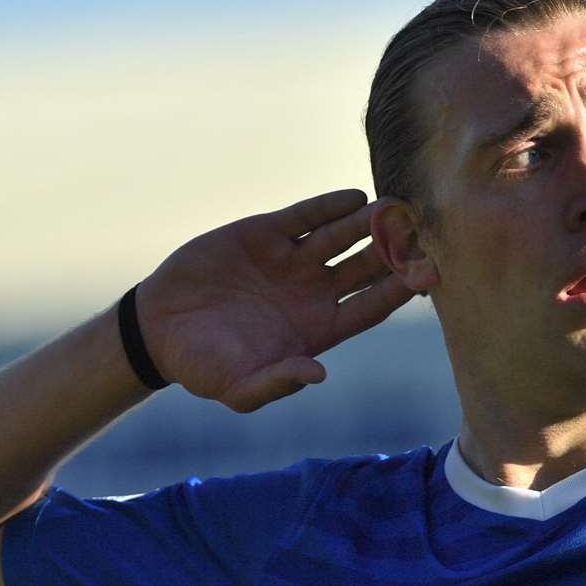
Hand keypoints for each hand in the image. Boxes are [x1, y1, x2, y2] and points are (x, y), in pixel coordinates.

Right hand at [135, 189, 414, 411]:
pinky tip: (354, 197)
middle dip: (393, 251)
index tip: (426, 277)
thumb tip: (317, 375)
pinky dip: (329, 207)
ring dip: (368, 223)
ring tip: (393, 208)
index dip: (399, 291)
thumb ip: (277, 383)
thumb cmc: (203, 366)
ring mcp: (292, 260)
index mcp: (319, 329)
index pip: (372, 307)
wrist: (158, 329)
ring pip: (342, 237)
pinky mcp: (265, 234)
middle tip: (418, 235)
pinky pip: (305, 217)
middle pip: (367, 268)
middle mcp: (314, 291)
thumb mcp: (238, 387)